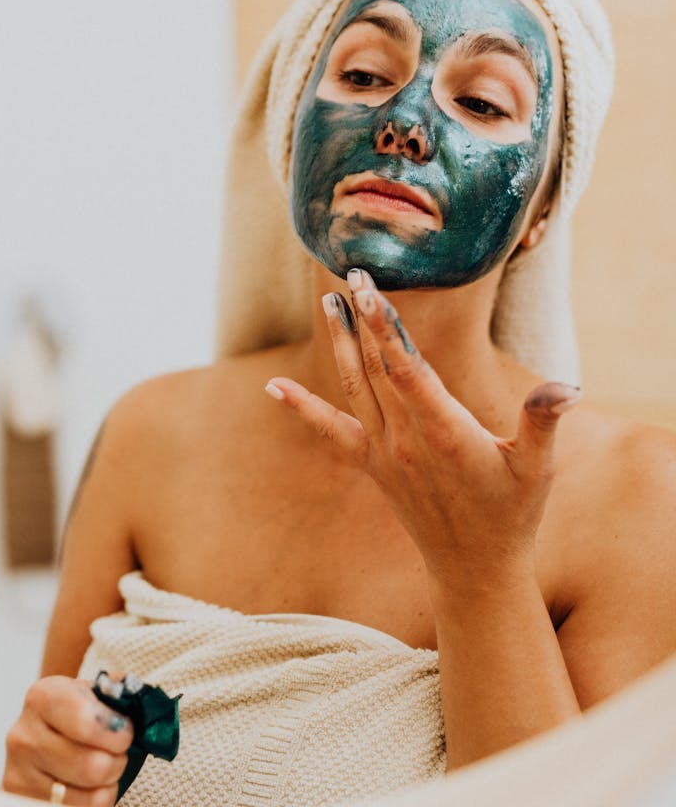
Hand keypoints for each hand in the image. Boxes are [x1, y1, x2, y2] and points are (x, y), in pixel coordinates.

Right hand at [3, 675, 133, 804]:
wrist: (41, 729)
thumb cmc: (75, 709)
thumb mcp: (94, 691)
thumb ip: (119, 692)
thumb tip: (140, 699)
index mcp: (44, 697)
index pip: (88, 723)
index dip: (117, 732)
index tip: (126, 731)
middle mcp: (24, 735)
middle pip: (92, 767)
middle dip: (117, 761)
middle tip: (119, 752)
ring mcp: (19, 772)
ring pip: (88, 796)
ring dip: (108, 784)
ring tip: (106, 767)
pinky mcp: (22, 797)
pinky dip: (95, 800)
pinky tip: (91, 786)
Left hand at [266, 268, 579, 592]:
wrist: (474, 570)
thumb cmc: (511, 514)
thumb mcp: (538, 468)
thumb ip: (544, 422)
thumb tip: (567, 388)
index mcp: (445, 433)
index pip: (406, 370)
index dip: (385, 328)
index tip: (371, 289)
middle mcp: (405, 440)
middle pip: (376, 368)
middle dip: (363, 318)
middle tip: (352, 271)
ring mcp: (383, 453)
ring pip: (353, 387)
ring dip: (340, 342)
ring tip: (329, 301)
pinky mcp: (371, 465)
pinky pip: (331, 430)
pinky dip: (302, 408)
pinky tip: (275, 388)